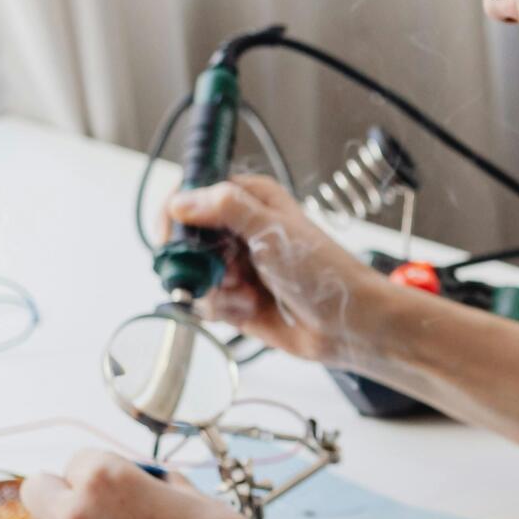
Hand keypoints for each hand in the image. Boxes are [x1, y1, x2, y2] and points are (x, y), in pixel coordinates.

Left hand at [22, 453, 295, 518]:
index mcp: (106, 479)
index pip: (75, 462)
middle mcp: (74, 517)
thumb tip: (138, 481)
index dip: (101, 477)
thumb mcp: (196, 497)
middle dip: (61, 499)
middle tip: (92, 518)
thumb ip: (150, 484)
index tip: (118, 494)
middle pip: (36, 492)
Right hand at [162, 175, 391, 365]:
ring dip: (216, 289)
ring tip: (249, 292)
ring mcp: (236, 266)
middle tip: (226, 271)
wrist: (348, 323)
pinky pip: (206, 303)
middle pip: (185, 239)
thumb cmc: (324, 272)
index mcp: (250, 200)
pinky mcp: (235, 299)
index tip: (169, 238)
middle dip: (199, 262)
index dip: (176, 216)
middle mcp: (240, 230)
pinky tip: (252, 308)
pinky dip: (225, 309)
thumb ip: (225, 208)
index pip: (192, 195)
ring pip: (192, 274)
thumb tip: (180, 201)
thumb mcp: (272, 231)